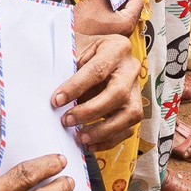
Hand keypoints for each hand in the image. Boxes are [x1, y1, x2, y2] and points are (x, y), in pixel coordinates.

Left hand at [56, 31, 142, 149]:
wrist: (97, 52)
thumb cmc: (82, 49)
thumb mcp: (75, 47)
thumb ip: (67, 64)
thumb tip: (54, 94)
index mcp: (117, 47)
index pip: (98, 70)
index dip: (77, 87)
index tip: (57, 101)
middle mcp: (131, 68)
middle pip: (118, 93)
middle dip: (91, 111)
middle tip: (67, 120)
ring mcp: (136, 89)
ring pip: (130, 114)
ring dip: (103, 130)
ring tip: (80, 137)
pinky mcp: (134, 107)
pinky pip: (128, 128)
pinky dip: (109, 140)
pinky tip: (89, 143)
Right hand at [73, 0, 142, 38]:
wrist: (70, 41)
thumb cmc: (81, 27)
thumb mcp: (95, 2)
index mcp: (126, 23)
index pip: (137, 2)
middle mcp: (126, 30)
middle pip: (133, 7)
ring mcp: (120, 33)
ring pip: (125, 12)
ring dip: (120, 0)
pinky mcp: (113, 33)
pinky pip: (118, 17)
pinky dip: (115, 7)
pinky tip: (108, 0)